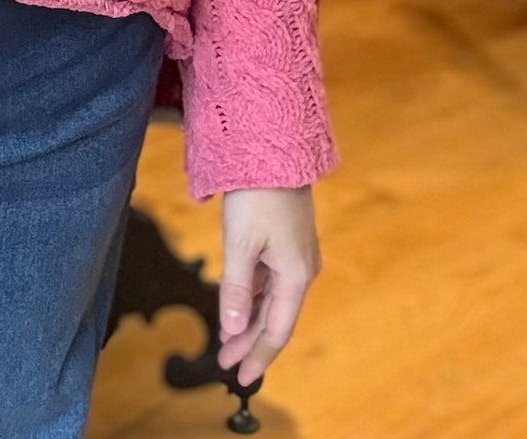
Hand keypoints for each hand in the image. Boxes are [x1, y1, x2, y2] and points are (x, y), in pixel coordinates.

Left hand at [217, 185, 321, 387]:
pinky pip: (269, 279)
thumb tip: (233, 329)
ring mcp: (295, 255)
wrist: (274, 148)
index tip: (241, 377)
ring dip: (249, 319)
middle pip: (275, 317)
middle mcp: (301, 270)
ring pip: (271, 299)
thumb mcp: (241, 243)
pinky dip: (252, 295)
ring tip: (227, 339)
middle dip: (250, 341)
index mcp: (295, 276)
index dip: (259, 355)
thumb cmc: (257, 194)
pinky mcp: (286, 241)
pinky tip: (237, 304)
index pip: (277, 330)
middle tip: (225, 362)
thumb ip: (236, 288)